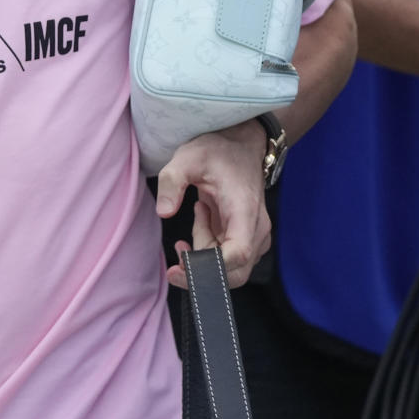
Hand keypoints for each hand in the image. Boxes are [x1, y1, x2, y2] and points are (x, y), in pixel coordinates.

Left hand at [156, 120, 270, 288]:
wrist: (240, 144)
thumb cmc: (217, 151)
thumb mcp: (187, 158)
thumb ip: (172, 182)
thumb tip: (163, 213)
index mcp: (244, 209)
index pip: (238, 252)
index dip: (211, 267)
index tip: (182, 265)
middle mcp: (255, 228)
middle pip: (235, 272)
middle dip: (201, 274)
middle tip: (173, 266)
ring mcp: (253, 235)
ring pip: (228, 267)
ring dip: (203, 253)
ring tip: (196, 213)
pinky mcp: (246, 237)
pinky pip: (226, 257)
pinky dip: (208, 248)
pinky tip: (200, 220)